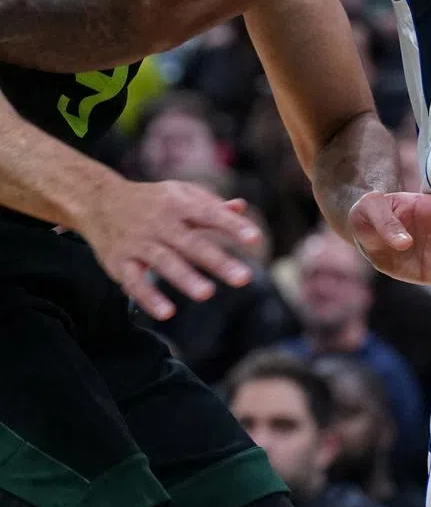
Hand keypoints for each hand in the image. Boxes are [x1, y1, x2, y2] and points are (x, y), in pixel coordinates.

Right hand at [82, 178, 261, 319]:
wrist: (99, 200)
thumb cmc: (152, 200)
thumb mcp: (181, 194)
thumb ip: (211, 204)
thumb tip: (242, 208)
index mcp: (179, 202)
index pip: (210, 214)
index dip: (232, 227)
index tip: (256, 240)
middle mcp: (159, 222)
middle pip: (191, 243)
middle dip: (218, 261)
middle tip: (245, 278)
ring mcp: (138, 242)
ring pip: (164, 261)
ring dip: (185, 278)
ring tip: (208, 294)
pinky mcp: (119, 262)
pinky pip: (134, 282)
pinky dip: (148, 297)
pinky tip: (167, 312)